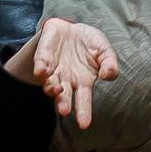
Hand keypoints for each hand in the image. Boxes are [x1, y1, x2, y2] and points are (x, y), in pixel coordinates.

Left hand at [6, 15, 120, 127]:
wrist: (72, 27)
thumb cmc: (90, 43)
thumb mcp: (105, 51)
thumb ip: (110, 64)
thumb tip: (108, 75)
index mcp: (83, 82)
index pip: (84, 101)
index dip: (83, 112)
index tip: (84, 124)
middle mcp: (67, 80)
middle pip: (64, 98)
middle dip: (63, 104)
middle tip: (64, 111)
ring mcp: (54, 70)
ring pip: (50, 84)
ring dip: (51, 88)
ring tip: (57, 88)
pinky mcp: (43, 58)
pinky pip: (40, 65)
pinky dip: (41, 69)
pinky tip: (43, 71)